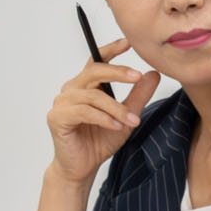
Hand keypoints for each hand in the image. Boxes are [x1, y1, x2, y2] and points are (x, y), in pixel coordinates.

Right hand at [47, 37, 161, 183]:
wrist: (83, 167)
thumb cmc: (100, 141)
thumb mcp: (126, 116)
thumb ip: (138, 96)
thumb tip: (153, 75)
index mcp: (85, 85)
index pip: (96, 61)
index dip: (110, 50)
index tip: (127, 43)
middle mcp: (72, 90)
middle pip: (94, 72)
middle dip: (117, 72)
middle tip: (137, 76)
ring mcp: (62, 103)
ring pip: (93, 96)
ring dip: (116, 108)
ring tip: (132, 121)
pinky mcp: (57, 118)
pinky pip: (83, 112)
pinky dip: (103, 118)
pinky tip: (116, 126)